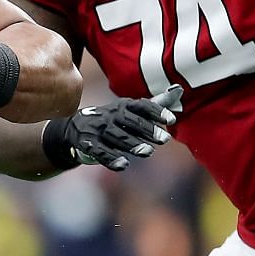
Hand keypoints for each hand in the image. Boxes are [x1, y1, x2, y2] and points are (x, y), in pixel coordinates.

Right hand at [45, 85, 180, 171]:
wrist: (74, 129)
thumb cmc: (111, 120)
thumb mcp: (131, 110)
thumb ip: (154, 103)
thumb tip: (179, 90)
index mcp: (123, 106)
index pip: (141, 106)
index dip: (156, 112)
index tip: (172, 119)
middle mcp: (111, 115)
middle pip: (130, 121)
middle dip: (148, 130)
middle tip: (165, 139)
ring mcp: (98, 130)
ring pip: (117, 136)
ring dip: (132, 144)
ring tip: (148, 152)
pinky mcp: (87, 144)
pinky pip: (100, 151)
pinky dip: (111, 158)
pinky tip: (123, 165)